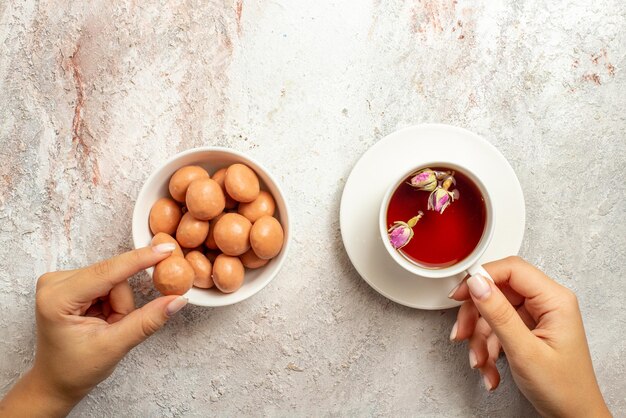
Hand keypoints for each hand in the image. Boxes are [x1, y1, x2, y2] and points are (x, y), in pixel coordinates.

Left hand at [0, 244, 187, 416]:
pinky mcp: (70, 283)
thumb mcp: (115, 346)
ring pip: (114, 280)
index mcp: (58, 298)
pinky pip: (108, 283)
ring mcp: (60, 281)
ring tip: (105, 327)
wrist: (55, 382)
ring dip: (118, 305)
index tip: (166, 250)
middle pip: (113, 277)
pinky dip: (112, 302)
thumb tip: (177, 300)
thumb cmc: (75, 369)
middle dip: (122, 304)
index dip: (139, 260)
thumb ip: (147, 321)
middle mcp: (54, 283)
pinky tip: (99, 319)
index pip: (108, 271)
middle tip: (114, 327)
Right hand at [449, 256, 609, 417]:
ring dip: (479, 339)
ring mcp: (536, 316)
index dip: (481, 278)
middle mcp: (546, 303)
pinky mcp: (527, 329)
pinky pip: (497, 328)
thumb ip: (499, 314)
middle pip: (497, 292)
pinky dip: (487, 348)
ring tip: (480, 362)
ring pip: (492, 312)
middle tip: (462, 333)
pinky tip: (490, 368)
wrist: (574, 417)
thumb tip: (477, 284)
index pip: (511, 269)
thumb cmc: (563, 389)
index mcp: (554, 300)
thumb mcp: (525, 351)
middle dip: (475, 317)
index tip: (460, 294)